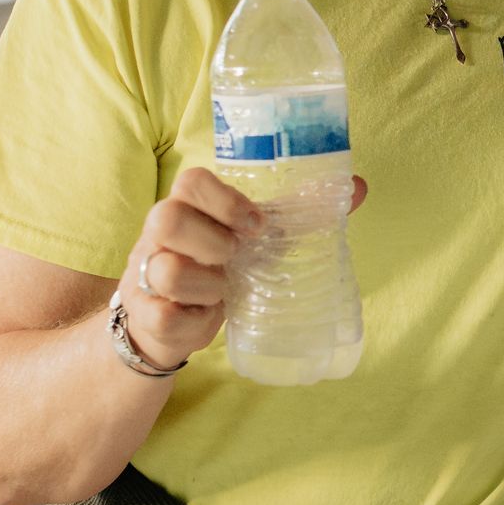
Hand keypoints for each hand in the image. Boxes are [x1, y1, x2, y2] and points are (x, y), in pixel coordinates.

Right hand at [119, 167, 367, 371]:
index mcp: (187, 208)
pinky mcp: (146, 315)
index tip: (257, 224)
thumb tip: (358, 187)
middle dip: (212, 241)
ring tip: (224, 289)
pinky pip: (165, 317)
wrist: (166, 323)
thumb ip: (297, 213)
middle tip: (237, 257)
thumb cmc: (215, 268)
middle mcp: (158, 236)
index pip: (190, 181)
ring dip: (206, 284)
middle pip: (166, 217)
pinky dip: (194, 321)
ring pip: (165, 271)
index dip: (225, 199)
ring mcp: (145, 275)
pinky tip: (206, 316)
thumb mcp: (251, 240)